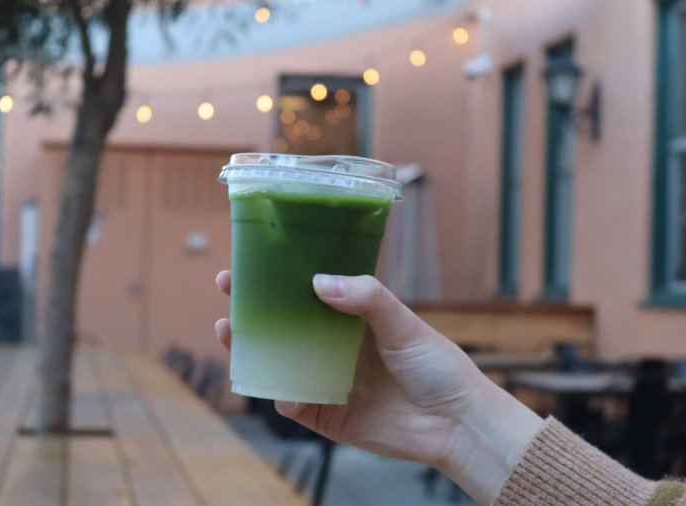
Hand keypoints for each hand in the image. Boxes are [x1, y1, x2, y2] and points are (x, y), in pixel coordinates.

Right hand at [214, 271, 543, 504]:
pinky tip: (272, 381)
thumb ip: (366, 298)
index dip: (278, 277)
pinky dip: (279, 393)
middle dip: (252, 309)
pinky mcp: (328, 416)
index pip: (307, 293)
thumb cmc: (438, 367)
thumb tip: (318, 281)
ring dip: (251, 349)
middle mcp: (335, 347)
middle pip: (284, 325)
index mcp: (352, 319)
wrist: (458, 424)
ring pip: (279, 362)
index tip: (250, 260)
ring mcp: (329, 381)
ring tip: (230, 330)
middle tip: (228, 289)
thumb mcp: (404, 323)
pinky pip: (293, 403)